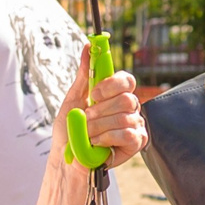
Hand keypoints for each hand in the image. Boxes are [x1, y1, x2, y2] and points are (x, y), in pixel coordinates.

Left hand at [59, 44, 145, 170]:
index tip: (93, 94)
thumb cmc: (70, 129)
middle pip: (126, 99)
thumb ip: (84, 73)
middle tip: (86, 118)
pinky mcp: (137, 142)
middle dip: (100, 111)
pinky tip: (97, 143)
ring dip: (99, 127)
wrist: (67, 158)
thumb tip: (88, 46)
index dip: (111, 85)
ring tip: (87, 134)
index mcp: (115, 94)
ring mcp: (135, 124)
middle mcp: (128, 107)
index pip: (126, 80)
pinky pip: (128, 134)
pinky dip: (107, 138)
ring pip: (124, 118)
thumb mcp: (74, 98)